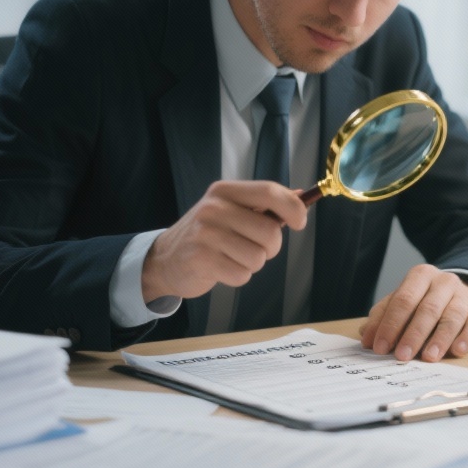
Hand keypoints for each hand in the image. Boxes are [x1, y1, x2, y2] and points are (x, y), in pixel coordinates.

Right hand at [140, 181, 306, 300]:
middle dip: (271, 247)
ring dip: (253, 264)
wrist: (166, 259)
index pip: (270, 192)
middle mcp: (214, 208)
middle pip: (270, 232)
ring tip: (233, 257)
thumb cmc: (208, 234)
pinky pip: (242, 274)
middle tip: (254, 247)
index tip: (299, 223)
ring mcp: (206, 233)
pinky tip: (222, 268)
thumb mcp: (231, 210)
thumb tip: (301, 196)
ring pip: (259, 257)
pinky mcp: (202, 259)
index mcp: (226, 191)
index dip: (293, 208)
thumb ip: (264, 204)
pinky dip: (238, 276)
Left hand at [359, 264, 467, 362]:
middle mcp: (444, 282)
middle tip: (402, 355)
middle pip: (428, 309)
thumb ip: (382, 317)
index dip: (390, 324)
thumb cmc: (423, 301)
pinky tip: (457, 351)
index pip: (403, 299)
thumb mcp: (401, 303)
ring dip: (439, 338)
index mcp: (420, 276)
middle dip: (413, 334)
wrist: (458, 295)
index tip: (380, 347)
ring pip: (452, 316)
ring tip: (428, 357)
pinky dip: (466, 338)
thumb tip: (367, 337)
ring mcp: (464, 296)